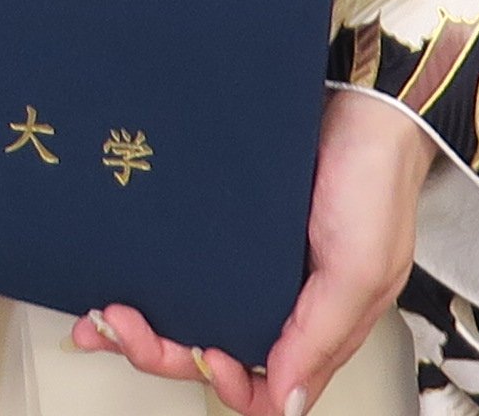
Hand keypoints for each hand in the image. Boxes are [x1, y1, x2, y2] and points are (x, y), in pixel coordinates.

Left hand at [68, 87, 431, 415]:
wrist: (362, 93)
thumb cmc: (375, 181)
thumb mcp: (360, 271)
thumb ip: (322, 337)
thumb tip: (287, 401)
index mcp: (316, 325)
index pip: (262, 387)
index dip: (226, 384)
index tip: (204, 355)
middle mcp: (279, 300)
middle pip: (209, 353)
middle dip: (160, 351)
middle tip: (124, 326)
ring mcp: (248, 262)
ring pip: (187, 313)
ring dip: (141, 325)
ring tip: (103, 314)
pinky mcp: (225, 221)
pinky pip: (179, 261)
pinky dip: (144, 274)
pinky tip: (116, 272)